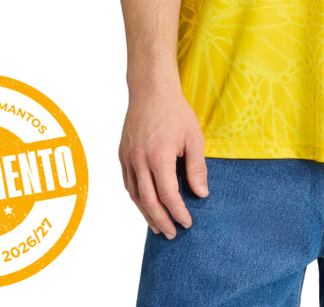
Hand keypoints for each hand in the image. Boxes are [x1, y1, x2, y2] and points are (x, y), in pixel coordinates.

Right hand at [118, 75, 208, 238]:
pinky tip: (146, 205)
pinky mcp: (122, 154)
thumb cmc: (175, 111)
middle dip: (162, 221)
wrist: (151, 90)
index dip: (178, 212)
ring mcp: (128, 158)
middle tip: (172, 234)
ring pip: (135, 195)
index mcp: (158, 156)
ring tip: (159, 227)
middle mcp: (139, 160)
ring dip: (147, 214)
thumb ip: (196, 167)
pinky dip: (137, 199)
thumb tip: (201, 194)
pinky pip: (128, 183)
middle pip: (148, 201)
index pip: (168, 195)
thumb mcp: (194, 137)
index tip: (187, 222)